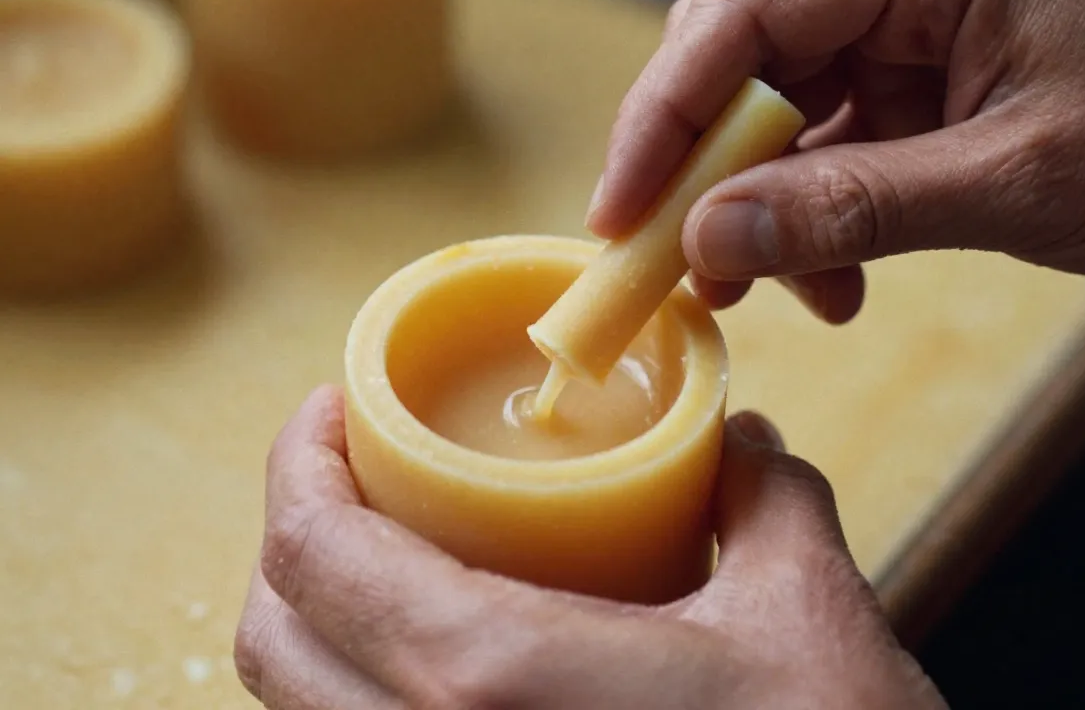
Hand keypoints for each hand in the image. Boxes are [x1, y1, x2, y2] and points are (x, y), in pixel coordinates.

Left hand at [235, 387, 944, 708]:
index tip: (331, 407)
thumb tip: (741, 446)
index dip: (297, 461)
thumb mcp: (808, 612)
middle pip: (273, 637)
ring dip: (318, 618)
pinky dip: (355, 693)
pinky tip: (434, 656)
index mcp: (486, 681)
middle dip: (296, 534)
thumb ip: (766, 500)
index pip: (314, 552)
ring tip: (388, 551)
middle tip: (358, 469)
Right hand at [586, 0, 1084, 322]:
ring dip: (753, 204)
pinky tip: (828, 280)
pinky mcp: (912, 79)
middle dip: (698, 162)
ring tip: (762, 288)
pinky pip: (820, 143)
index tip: (620, 207)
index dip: (665, 110)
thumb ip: (853, 210)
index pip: (749, 8)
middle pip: (742, 50)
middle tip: (672, 256)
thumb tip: (708, 240)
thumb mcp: (1012, 185)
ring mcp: (907, 23)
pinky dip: (804, 216)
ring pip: (771, 106)